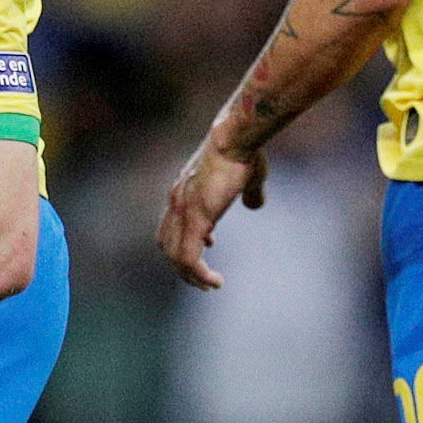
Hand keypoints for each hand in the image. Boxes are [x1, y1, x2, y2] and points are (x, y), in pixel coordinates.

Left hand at [157, 139, 266, 289]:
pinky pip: (187, 259)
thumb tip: (255, 205)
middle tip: (203, 278)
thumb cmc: (244, 151)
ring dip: (191, 276)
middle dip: (183, 264)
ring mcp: (182, 211)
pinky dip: (198, 275)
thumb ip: (250, 193)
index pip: (172, 224)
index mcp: (184, 190)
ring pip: (175, 256)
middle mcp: (177, 202)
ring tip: (211, 285)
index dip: (185, 239)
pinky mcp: (194, 219)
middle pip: (167, 244)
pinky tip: (215, 281)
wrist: (235, 137)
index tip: (209, 245)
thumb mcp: (249, 177)